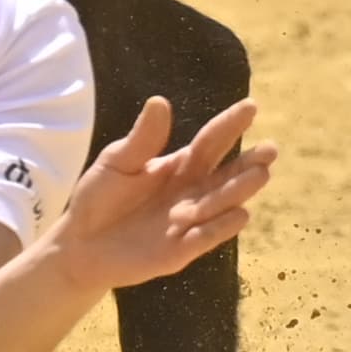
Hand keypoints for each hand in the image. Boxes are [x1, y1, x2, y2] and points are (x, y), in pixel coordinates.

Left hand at [42, 95, 274, 294]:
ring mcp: (190, 221)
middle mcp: (192, 192)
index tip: (251, 106)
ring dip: (239, 190)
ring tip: (259, 173)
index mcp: (179, 166)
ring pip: (222, 204)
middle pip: (227, 175)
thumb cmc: (100, 198)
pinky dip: (222, 226)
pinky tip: (239, 213)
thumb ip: (142, 139)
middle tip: (270, 149)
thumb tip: (160, 101)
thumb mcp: (117, 162)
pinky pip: (207, 237)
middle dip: (249, 162)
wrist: (80, 244)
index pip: (211, 142)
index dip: (230, 125)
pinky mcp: (181, 250)